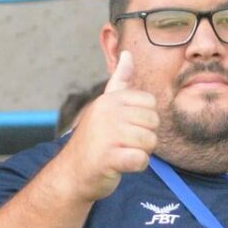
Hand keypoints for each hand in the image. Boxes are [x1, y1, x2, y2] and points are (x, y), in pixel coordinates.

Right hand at [54, 51, 159, 202]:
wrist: (73, 173)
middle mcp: (107, 112)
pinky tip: (120, 164)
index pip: (150, 103)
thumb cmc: (96, 140)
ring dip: (139, 152)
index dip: (144, 119)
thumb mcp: (106, 106)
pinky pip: (141, 160)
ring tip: (120, 152)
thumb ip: (120, 82)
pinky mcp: (108, 157)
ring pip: (150, 142)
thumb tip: (128, 53)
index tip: (125, 127)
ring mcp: (107, 134)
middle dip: (144, 138)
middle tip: (122, 143)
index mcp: (110, 100)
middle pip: (153, 123)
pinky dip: (136, 166)